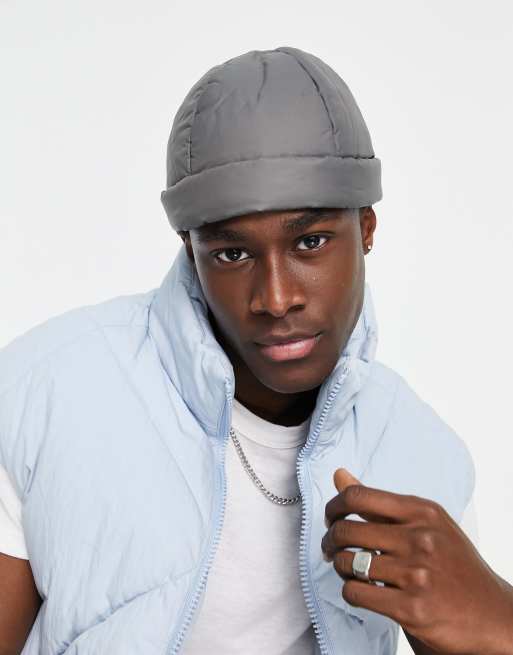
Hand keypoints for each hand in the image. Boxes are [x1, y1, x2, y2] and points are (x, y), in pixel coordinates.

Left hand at [321, 469, 512, 654]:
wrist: (490, 614)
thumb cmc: (452, 564)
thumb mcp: (425, 524)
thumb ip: (379, 503)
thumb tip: (339, 474)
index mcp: (422, 511)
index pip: (359, 496)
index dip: (334, 507)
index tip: (332, 519)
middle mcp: (421, 538)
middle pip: (347, 529)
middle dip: (330, 540)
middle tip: (331, 549)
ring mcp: (417, 574)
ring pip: (347, 562)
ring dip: (340, 567)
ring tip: (349, 570)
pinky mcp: (412, 608)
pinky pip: (356, 592)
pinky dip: (350, 591)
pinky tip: (361, 591)